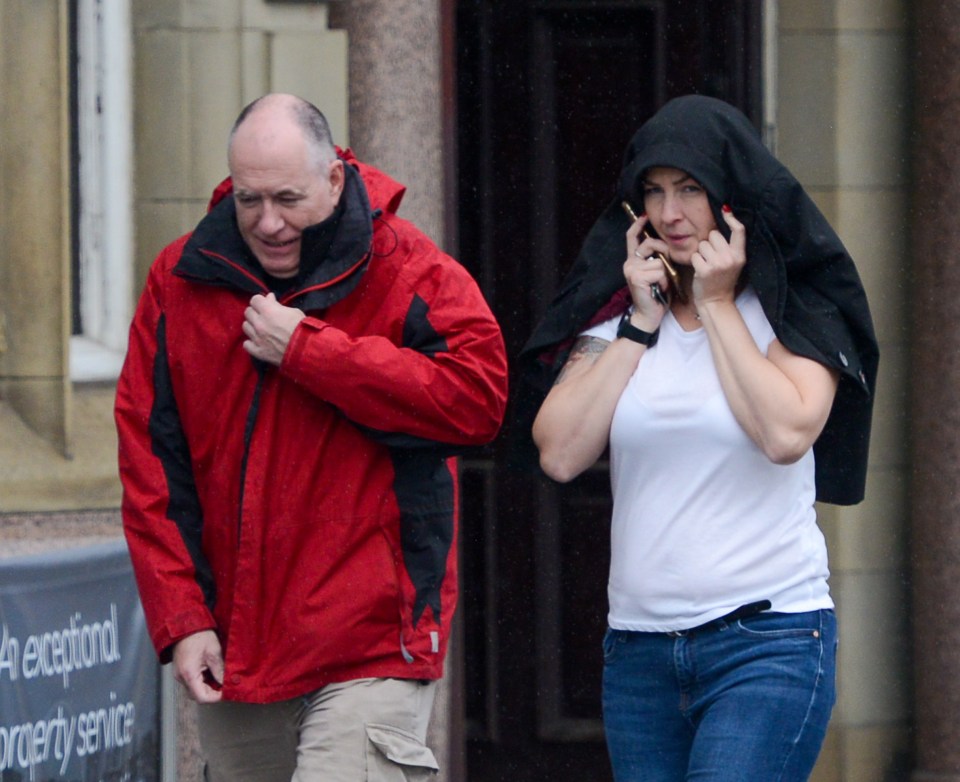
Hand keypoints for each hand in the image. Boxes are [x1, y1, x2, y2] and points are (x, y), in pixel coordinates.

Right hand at [172, 629, 224, 702]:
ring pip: (194, 689)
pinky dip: (202, 681)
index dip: (215, 697)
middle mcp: (181, 678)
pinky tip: (211, 672)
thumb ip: (219, 671)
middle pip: (197, 696)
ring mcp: (179, 675)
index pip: (202, 697)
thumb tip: (226, 683)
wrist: (185, 624)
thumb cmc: (199, 636)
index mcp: (189, 674)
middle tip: (224, 685)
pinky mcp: (180, 670)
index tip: (226, 692)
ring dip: (207, 687)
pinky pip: (191, 682)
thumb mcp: (214, 653)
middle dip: (212, 693)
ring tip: (219, 677)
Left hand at [242, 293, 305, 364]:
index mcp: (268, 311)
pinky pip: (246, 344)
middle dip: (255, 312)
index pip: (254, 299)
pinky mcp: (258, 351)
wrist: (307, 350)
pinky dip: (251, 342)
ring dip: (252, 325)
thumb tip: (269, 298)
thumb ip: (278, 305)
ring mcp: (257, 338)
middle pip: (248, 312)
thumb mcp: (294, 311)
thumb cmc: (303, 329)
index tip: (266, 303)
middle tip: (264, 315)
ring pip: (245, 326)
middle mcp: (259, 323)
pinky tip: (258, 341)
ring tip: (261, 328)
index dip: (261, 301)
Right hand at [623, 213, 668, 331]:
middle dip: (663, 251)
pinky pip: (659, 272)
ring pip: (658, 262)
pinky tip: (657, 290)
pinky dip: (663, 282)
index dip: (638, 225)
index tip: (644, 216)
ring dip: (664, 275)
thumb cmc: (655, 295)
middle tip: (666, 267)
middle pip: (650, 243)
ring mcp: (631, 270)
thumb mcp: (656, 274)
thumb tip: (666, 247)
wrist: (648, 315)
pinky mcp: (636, 277)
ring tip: (659, 285)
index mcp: (633, 261)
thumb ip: (656, 260)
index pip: (632, 238)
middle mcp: (629, 263)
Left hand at [690, 206, 745, 306]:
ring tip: (707, 264)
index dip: (731, 218)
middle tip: (713, 258)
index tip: (725, 209)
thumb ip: (730, 245)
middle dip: (710, 243)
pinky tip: (701, 270)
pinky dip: (695, 262)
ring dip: (701, 253)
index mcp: (740, 255)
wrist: (716, 301)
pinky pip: (695, 255)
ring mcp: (718, 265)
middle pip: (714, 235)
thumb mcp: (733, 261)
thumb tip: (725, 216)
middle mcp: (731, 258)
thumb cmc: (723, 278)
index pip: (739, 230)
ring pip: (702, 244)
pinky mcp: (704, 270)